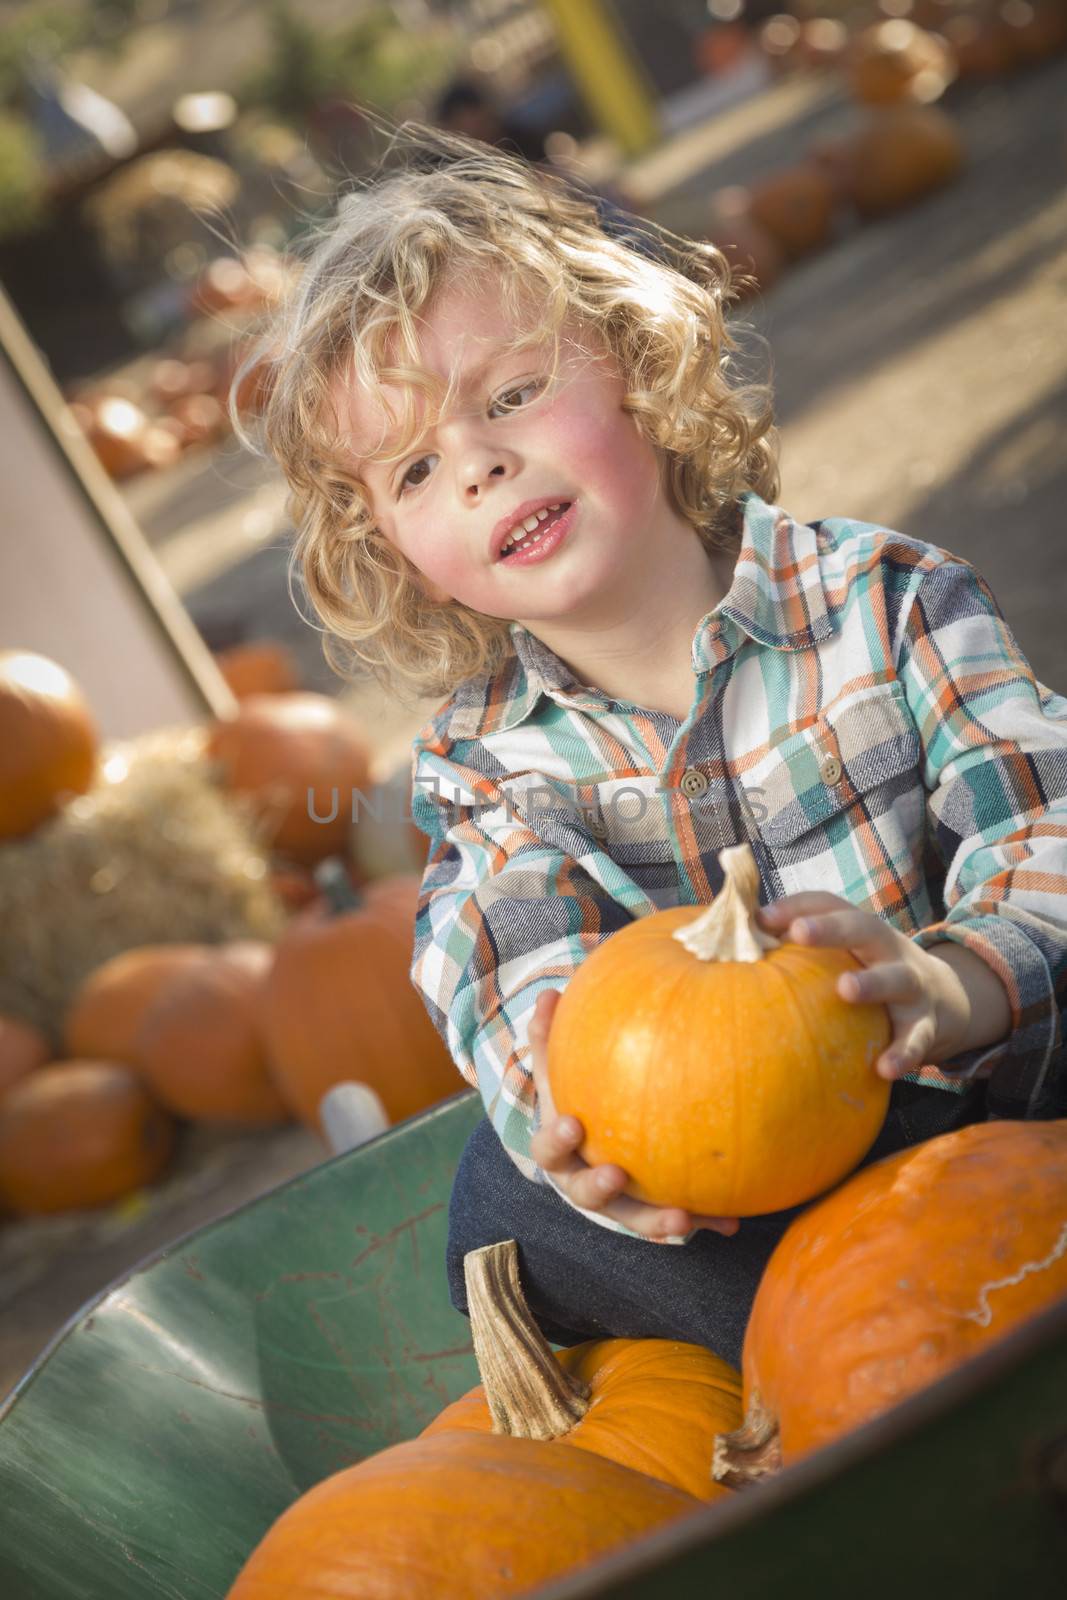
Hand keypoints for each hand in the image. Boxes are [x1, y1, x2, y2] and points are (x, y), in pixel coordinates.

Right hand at [527, 990, 739, 1241]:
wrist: (590, 1144)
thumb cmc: (575, 1098)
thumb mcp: (559, 1070)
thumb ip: (550, 1037)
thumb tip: (547, 993)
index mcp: (558, 1149)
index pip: (549, 1148)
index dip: (557, 1140)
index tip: (572, 1125)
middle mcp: (582, 1182)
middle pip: (584, 1193)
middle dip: (598, 1186)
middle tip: (616, 1174)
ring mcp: (618, 1201)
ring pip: (633, 1217)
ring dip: (655, 1220)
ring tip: (682, 1218)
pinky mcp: (651, 1211)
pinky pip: (677, 1217)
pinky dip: (703, 1219)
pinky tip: (731, 1221)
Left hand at [758, 892, 1008, 1078]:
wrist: (946, 997)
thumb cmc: (871, 970)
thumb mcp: (846, 951)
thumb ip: (801, 944)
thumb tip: (737, 941)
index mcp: (861, 928)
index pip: (829, 904)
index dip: (796, 905)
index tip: (760, 916)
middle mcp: (888, 949)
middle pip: (863, 928)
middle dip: (831, 929)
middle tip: (798, 932)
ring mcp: (911, 985)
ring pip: (895, 979)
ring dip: (871, 983)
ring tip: (846, 990)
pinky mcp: (927, 1024)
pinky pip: (916, 1039)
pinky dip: (903, 1053)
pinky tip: (884, 1068)